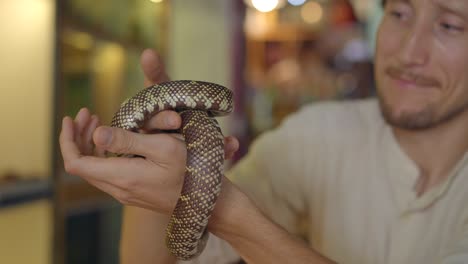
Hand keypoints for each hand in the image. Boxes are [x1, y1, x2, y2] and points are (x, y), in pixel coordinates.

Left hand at [59, 49, 238, 213]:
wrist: (205, 201)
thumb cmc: (190, 171)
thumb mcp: (162, 148)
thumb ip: (127, 140)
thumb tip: (96, 134)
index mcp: (122, 177)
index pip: (75, 162)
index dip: (67, 140)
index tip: (71, 118)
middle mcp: (118, 189)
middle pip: (82, 165)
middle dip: (78, 137)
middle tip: (87, 114)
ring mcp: (125, 193)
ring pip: (94, 170)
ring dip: (90, 146)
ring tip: (96, 122)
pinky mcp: (133, 192)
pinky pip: (107, 174)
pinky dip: (103, 155)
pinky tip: (114, 142)